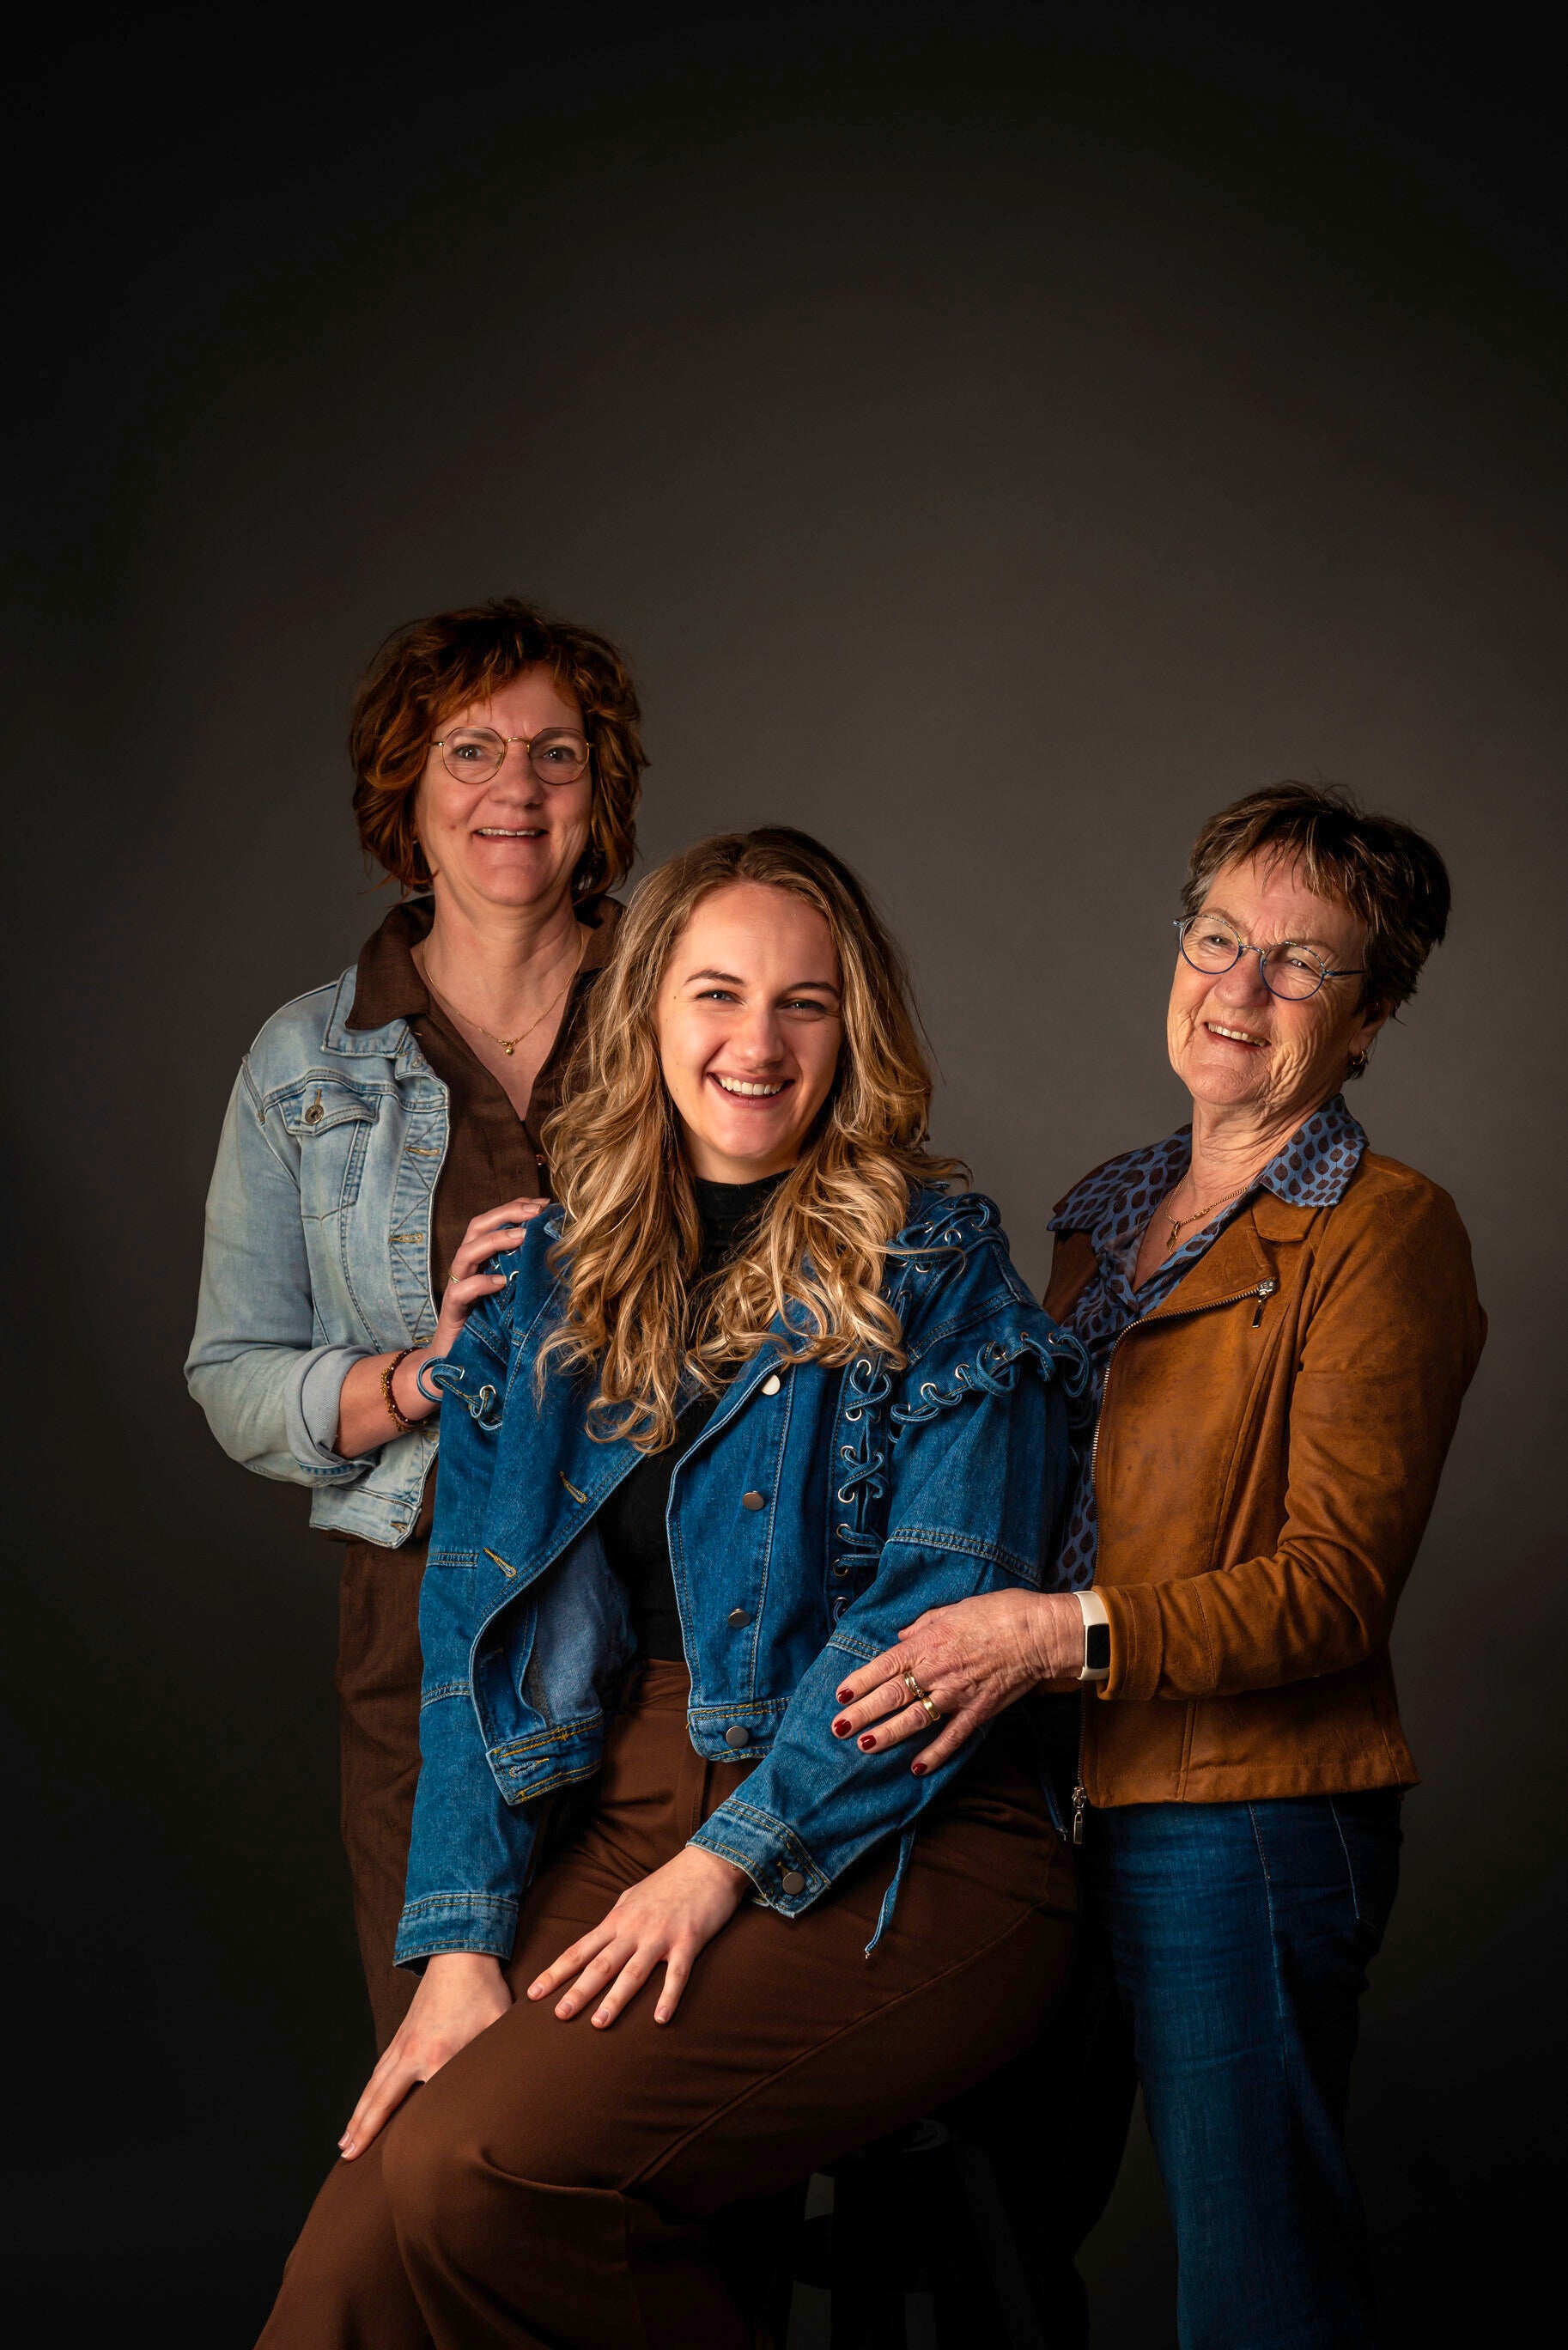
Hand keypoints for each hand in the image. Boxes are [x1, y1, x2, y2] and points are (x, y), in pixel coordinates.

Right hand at [334, 1197, 548, 1455]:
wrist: (455, 1366)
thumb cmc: (490, 1328)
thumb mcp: (514, 1297)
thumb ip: (527, 1275)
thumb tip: (562, 1256)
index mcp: (482, 1260)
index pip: (494, 1222)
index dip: (517, 1208)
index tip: (546, 1204)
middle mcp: (467, 1268)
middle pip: (478, 1226)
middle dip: (506, 1213)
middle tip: (536, 1211)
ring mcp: (457, 1288)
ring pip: (467, 1252)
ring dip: (495, 1241)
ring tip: (522, 1237)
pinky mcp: (452, 1312)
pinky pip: (462, 1291)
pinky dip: (480, 1283)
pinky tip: (500, 1282)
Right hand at [338, 1952, 511, 2158]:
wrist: (459, 1952)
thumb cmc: (483, 1992)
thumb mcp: (496, 2028)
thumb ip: (496, 2061)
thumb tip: (507, 2092)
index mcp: (437, 2057)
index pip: (422, 2107)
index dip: (411, 2137)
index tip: (400, 2165)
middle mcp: (412, 2054)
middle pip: (381, 2100)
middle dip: (364, 2131)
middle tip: (346, 2158)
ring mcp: (403, 2043)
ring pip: (374, 2086)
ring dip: (359, 2114)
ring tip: (345, 2141)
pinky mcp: (401, 2034)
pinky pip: (379, 2070)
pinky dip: (367, 2092)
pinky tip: (363, 2104)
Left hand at [526, 1846, 750, 2028]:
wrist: (709, 1863)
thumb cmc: (671, 1880)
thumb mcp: (635, 1895)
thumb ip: (618, 1917)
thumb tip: (602, 1935)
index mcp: (618, 1920)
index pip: (580, 1950)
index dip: (556, 1972)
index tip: (534, 1993)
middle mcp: (634, 1929)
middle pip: (600, 1965)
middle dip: (578, 1991)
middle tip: (558, 2016)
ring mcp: (661, 1935)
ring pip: (633, 1972)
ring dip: (616, 1999)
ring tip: (598, 2023)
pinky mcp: (688, 1941)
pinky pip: (677, 1974)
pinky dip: (668, 1997)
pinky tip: (661, 2019)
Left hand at [831, 1591, 1083, 1772]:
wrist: (1039, 1632)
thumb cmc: (999, 1612)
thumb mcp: (954, 1608)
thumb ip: (924, 1625)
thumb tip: (902, 1637)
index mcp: (928, 1643)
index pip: (884, 1665)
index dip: (860, 1681)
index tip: (840, 1695)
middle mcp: (936, 1670)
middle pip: (891, 1696)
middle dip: (862, 1713)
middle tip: (838, 1728)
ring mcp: (957, 1694)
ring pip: (914, 1719)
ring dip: (887, 1735)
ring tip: (864, 1747)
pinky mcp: (978, 1711)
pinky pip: (952, 1737)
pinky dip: (934, 1754)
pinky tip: (916, 1768)